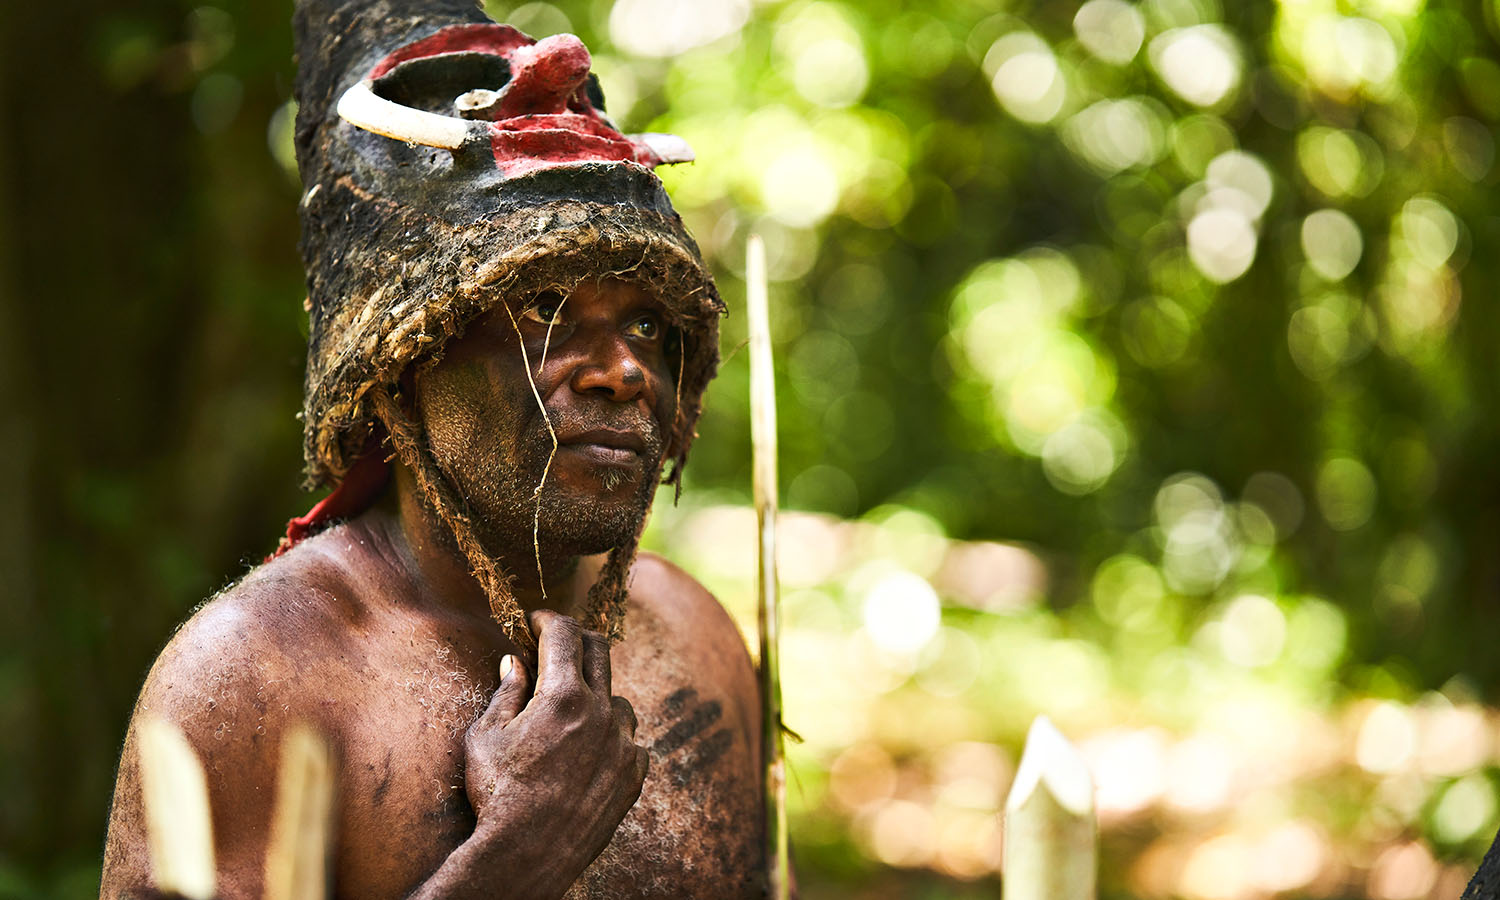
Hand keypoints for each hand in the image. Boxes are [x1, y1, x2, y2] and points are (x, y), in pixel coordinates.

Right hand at [461, 610, 647, 894]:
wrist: (526, 855)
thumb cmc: (498, 795)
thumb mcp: (485, 737)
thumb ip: (506, 692)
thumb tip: (516, 662)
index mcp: (563, 696)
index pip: (564, 633)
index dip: (548, 620)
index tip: (536, 621)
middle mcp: (601, 713)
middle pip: (600, 652)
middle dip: (576, 641)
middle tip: (557, 645)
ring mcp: (623, 744)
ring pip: (617, 700)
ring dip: (596, 696)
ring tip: (569, 715)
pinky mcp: (633, 774)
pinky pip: (629, 741)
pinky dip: (611, 738)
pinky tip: (588, 752)